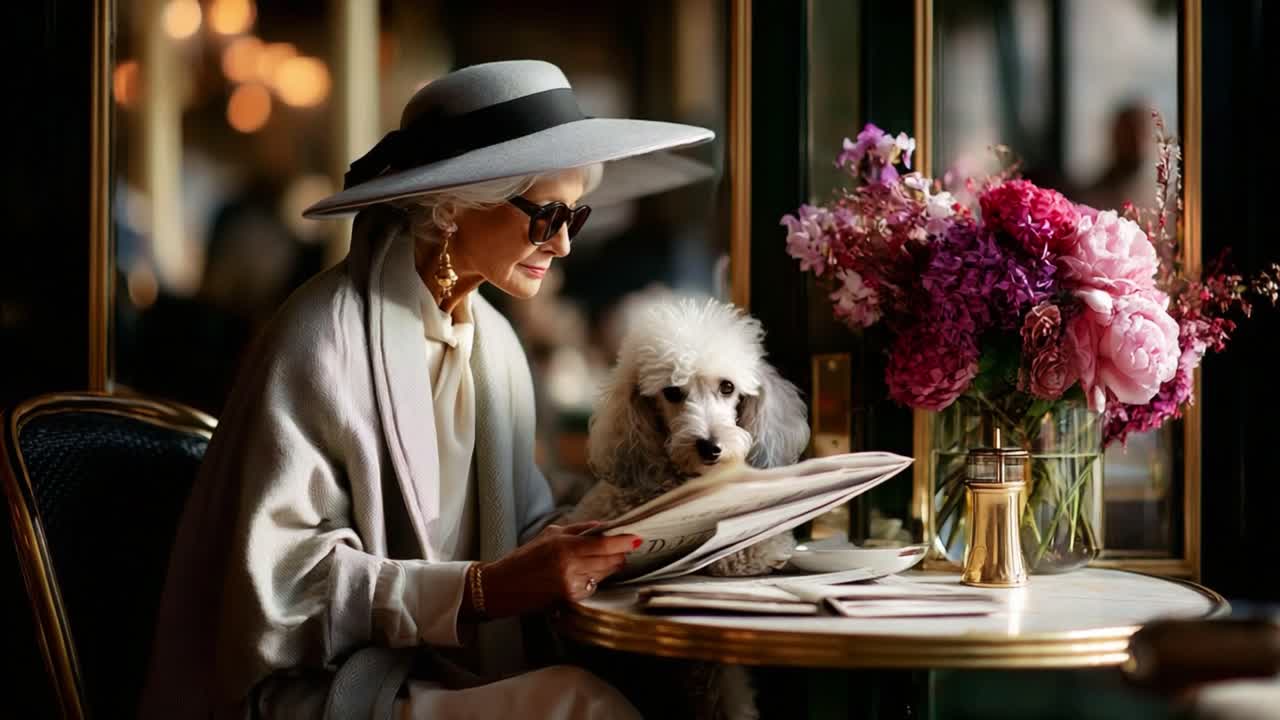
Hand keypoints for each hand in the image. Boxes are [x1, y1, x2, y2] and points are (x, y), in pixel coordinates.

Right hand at [471, 521, 640, 618]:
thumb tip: (604, 527)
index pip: (604, 544)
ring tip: (601, 560)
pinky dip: (593, 580)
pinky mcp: (569, 600)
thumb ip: (578, 530)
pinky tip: (583, 575)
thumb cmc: (524, 558)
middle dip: (619, 555)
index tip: (637, 539)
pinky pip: (592, 587)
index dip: (624, 542)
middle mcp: (570, 567)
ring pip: (603, 575)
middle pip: (609, 560)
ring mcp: (571, 585)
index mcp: (564, 547)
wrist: (502, 587)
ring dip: (608, 567)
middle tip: (624, 548)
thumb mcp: (549, 535)